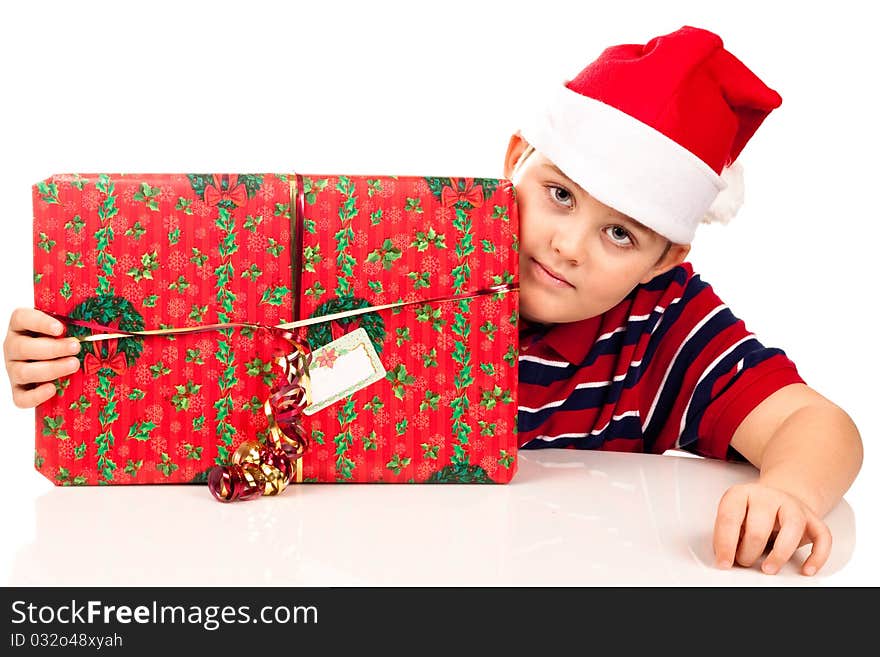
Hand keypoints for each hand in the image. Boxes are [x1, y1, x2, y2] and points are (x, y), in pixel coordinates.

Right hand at [3, 308, 80, 407]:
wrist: (57, 360)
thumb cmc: (64, 339)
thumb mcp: (67, 327)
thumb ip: (76, 322)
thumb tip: (101, 323)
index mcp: (21, 325)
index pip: (21, 318)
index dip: (40, 322)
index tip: (61, 328)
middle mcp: (13, 347)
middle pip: (23, 348)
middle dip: (53, 349)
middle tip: (76, 348)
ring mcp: (14, 369)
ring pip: (23, 372)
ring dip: (50, 369)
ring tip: (73, 365)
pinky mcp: (19, 390)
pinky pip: (20, 398)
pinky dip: (35, 396)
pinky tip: (52, 389)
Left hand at [713, 481, 831, 575]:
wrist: (776, 497)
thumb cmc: (750, 513)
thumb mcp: (733, 517)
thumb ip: (728, 533)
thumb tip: (725, 557)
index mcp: (741, 494)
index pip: (729, 518)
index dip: (725, 543)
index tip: (724, 562)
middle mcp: (768, 496)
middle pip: (759, 526)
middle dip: (749, 550)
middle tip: (744, 561)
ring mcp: (792, 505)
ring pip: (792, 528)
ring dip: (780, 553)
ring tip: (768, 568)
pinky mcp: (812, 518)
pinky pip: (822, 536)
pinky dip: (817, 556)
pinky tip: (807, 570)